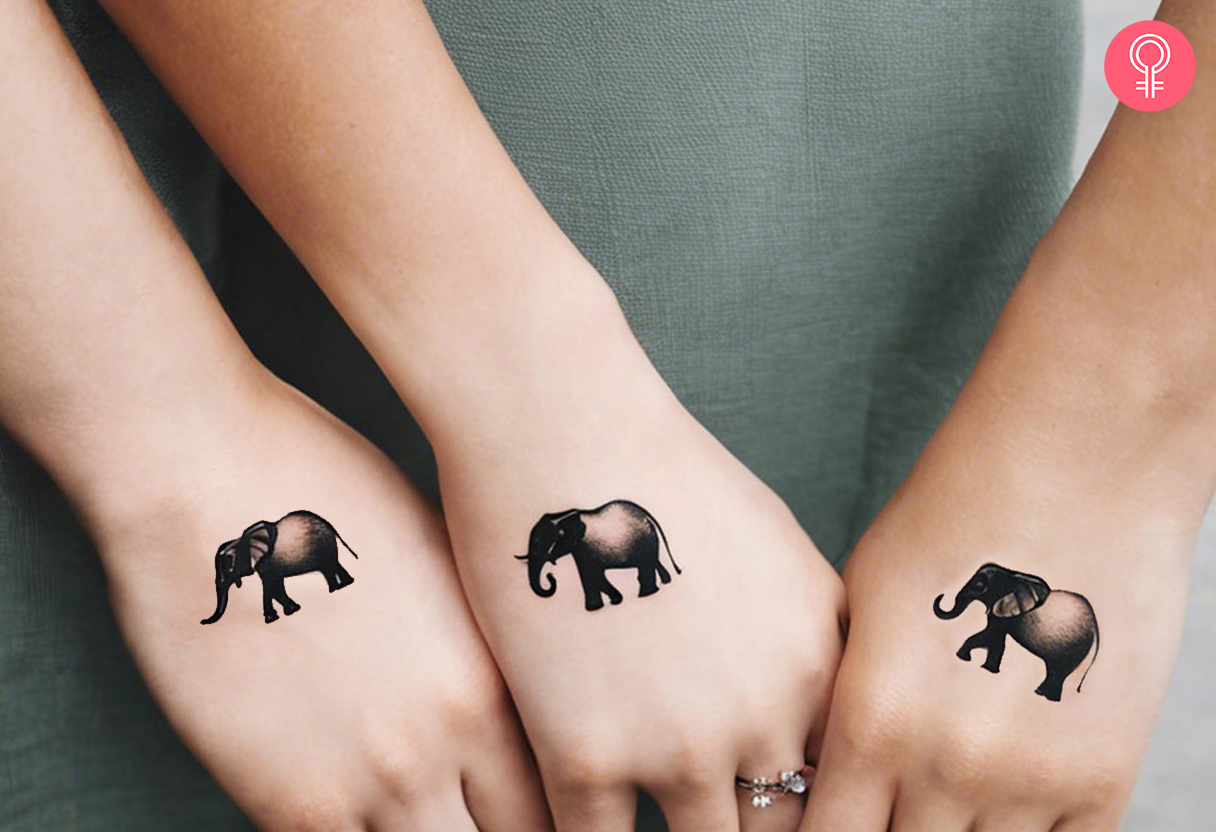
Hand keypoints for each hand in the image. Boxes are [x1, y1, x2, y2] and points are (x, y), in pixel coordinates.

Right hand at [91, 379, 551, 831]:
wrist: (208, 479)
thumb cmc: (328, 491)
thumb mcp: (441, 564)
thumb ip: (473, 648)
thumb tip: (487, 691)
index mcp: (489, 682)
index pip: (554, 799)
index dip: (549, 816)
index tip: (537, 813)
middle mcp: (441, 741)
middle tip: (477, 819)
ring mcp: (363, 778)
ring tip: (418, 816)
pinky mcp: (283, 797)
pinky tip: (353, 821)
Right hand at [430, 341, 845, 831]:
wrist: (567, 432)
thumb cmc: (666, 470)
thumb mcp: (777, 548)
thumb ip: (805, 638)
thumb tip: (806, 695)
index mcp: (820, 665)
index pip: (843, 781)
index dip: (818, 806)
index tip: (788, 807)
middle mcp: (766, 715)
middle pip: (785, 828)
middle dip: (758, 830)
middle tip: (729, 819)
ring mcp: (677, 743)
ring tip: (659, 812)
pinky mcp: (585, 753)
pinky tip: (583, 822)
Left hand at [798, 447, 1192, 831]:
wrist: (1074, 471)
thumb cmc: (948, 520)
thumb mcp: (858, 603)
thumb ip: (840, 697)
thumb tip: (815, 763)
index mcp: (870, 718)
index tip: (811, 824)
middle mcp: (944, 764)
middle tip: (883, 809)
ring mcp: (1029, 779)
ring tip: (939, 801)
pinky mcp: (1101, 776)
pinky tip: (1000, 813)